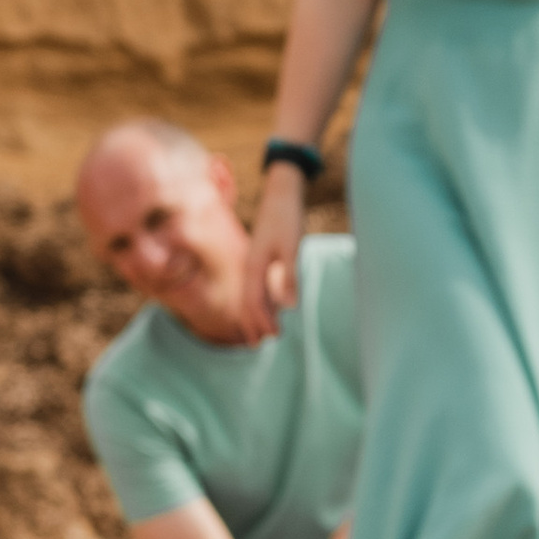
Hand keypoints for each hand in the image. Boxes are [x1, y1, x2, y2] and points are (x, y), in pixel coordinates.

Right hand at [241, 167, 306, 341]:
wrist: (281, 193)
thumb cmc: (287, 219)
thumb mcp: (291, 246)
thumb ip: (289, 275)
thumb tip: (287, 305)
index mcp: (255, 266)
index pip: (254, 302)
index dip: (261, 321)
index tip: (272, 338)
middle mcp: (250, 266)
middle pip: (247, 301)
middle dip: (251, 323)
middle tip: (258, 344)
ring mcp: (254, 260)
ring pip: (250, 293)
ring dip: (254, 313)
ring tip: (259, 330)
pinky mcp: (261, 256)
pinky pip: (256, 284)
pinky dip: (259, 299)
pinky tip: (268, 304)